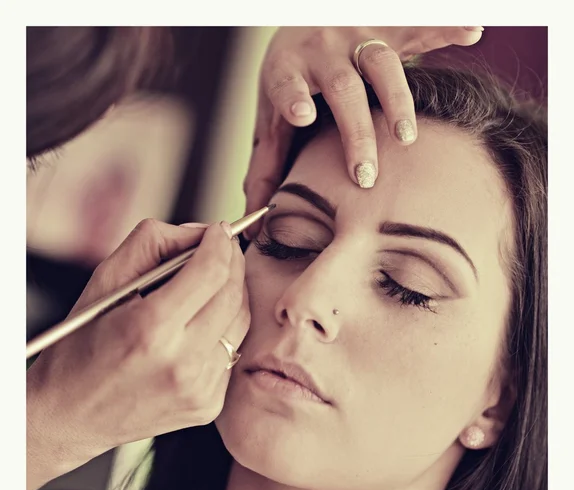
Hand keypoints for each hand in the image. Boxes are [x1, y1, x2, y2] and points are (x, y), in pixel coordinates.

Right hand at [26, 219, 248, 489]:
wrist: (71, 413)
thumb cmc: (81, 344)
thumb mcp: (105, 280)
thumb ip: (154, 243)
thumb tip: (202, 234)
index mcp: (149, 330)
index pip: (211, 272)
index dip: (220, 243)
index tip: (219, 230)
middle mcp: (181, 364)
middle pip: (233, 295)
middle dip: (232, 263)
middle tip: (222, 248)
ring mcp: (199, 389)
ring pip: (240, 323)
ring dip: (232, 294)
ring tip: (211, 282)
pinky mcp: (208, 404)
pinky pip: (232, 352)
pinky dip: (223, 328)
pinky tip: (201, 322)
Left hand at [243, 26, 483, 237]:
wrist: (307, 22)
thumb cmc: (290, 81)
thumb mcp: (271, 119)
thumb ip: (265, 166)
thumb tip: (253, 222)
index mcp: (287, 71)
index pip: (286, 85)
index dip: (293, 98)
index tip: (301, 116)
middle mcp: (322, 51)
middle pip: (342, 90)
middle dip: (356, 133)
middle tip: (365, 175)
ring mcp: (357, 36)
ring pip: (382, 64)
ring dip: (398, 101)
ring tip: (407, 138)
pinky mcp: (388, 26)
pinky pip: (418, 26)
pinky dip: (445, 28)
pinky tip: (472, 31)